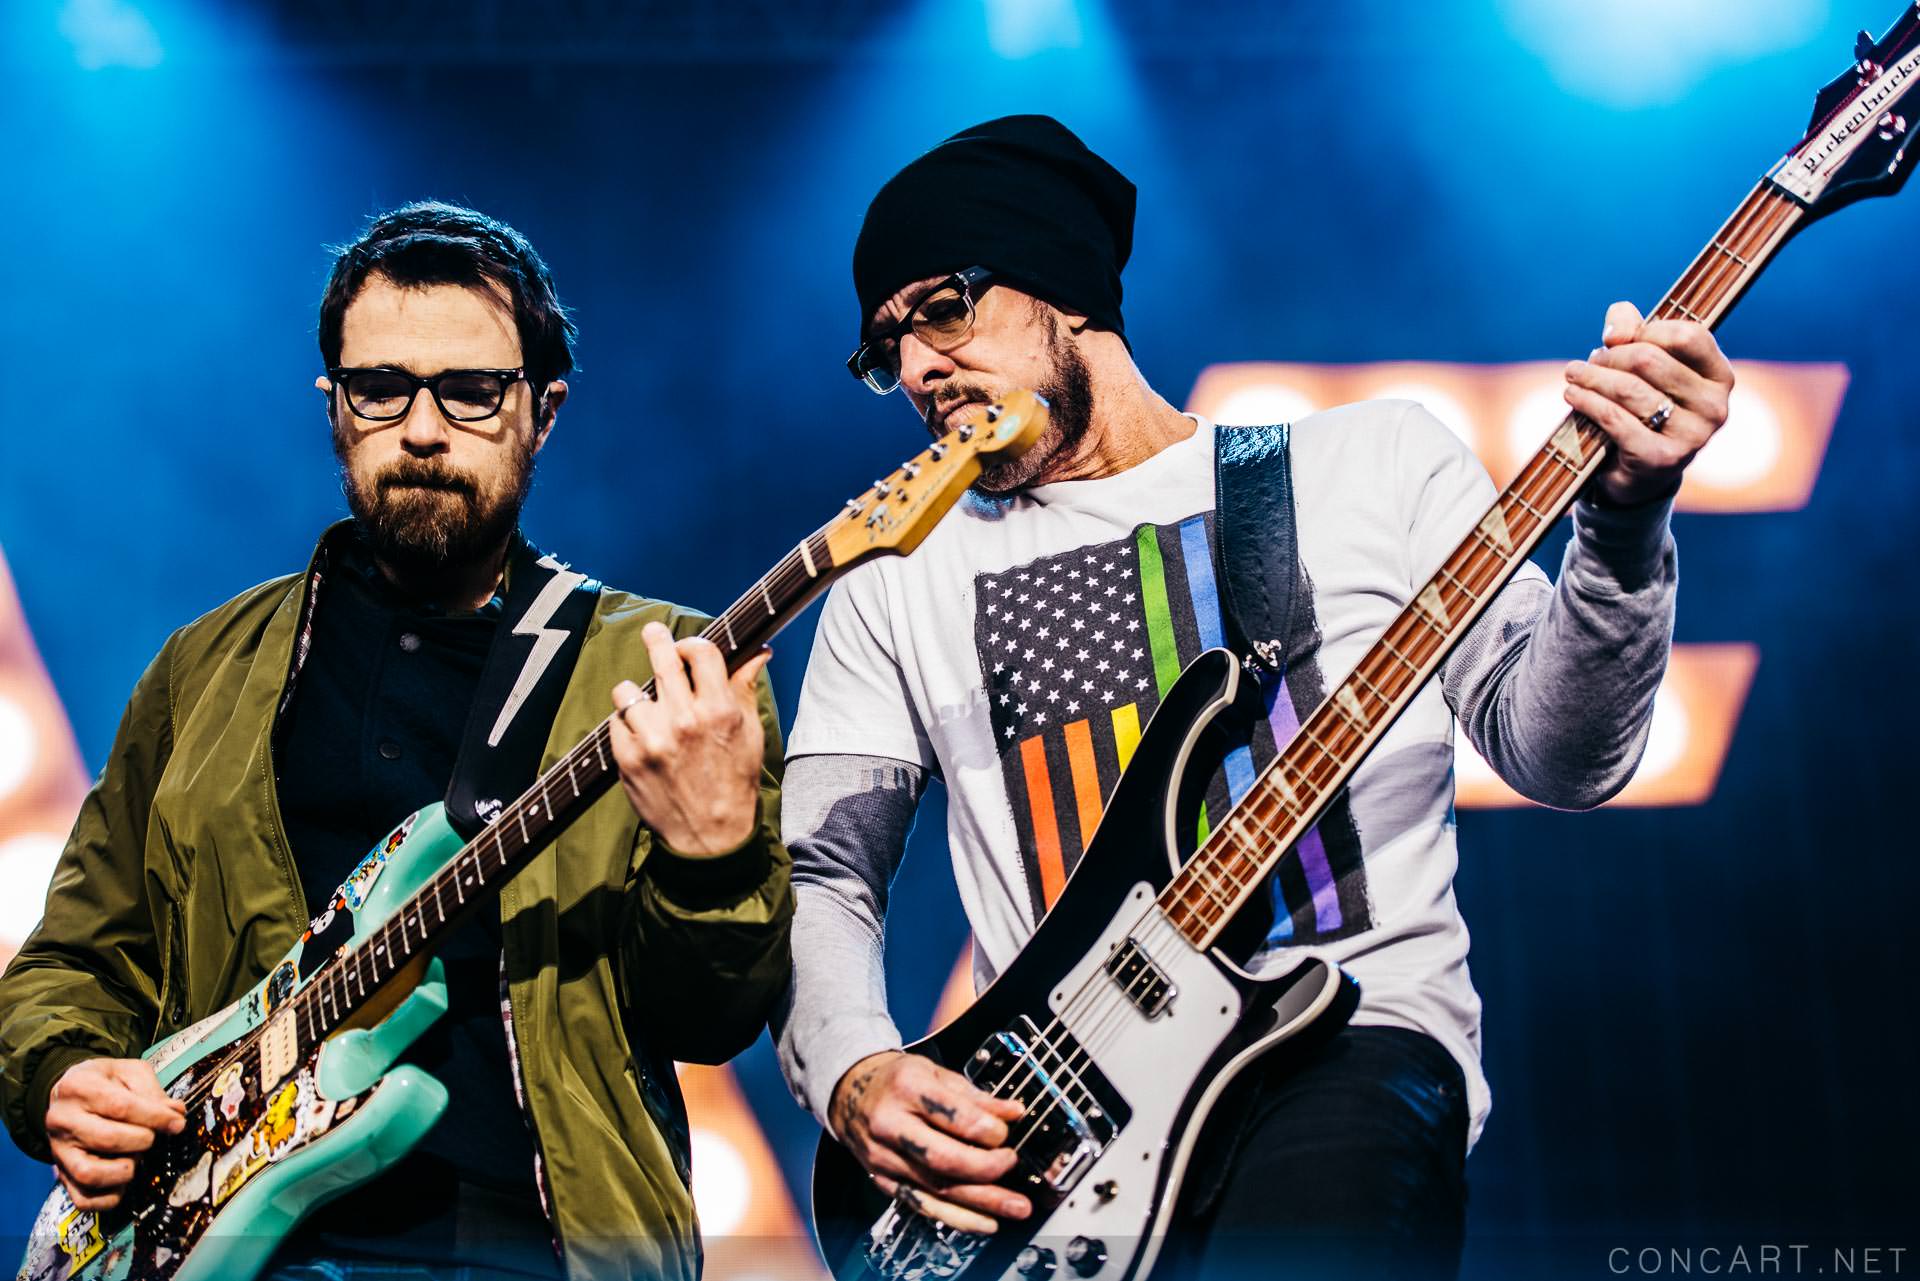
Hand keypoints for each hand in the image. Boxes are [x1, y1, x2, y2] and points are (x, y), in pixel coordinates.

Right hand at [46, 1058, 185, 1210]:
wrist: (68, 1093)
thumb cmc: (105, 1081)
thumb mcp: (129, 1072)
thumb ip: (152, 1091)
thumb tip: (175, 1113)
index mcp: (79, 1086)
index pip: (121, 1106)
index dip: (155, 1118)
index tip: (177, 1123)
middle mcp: (62, 1119)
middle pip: (108, 1139)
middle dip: (143, 1140)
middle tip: (153, 1136)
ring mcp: (58, 1150)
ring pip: (90, 1173)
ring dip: (125, 1170)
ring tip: (137, 1157)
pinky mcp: (60, 1173)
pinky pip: (82, 1198)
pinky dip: (109, 1197)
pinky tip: (124, 1180)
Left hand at [608, 621, 770, 856]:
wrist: (710, 836)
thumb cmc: (734, 782)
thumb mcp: (750, 734)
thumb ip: (745, 688)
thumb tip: (759, 652)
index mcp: (719, 711)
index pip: (701, 652)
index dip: (692, 644)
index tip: (686, 648)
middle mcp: (685, 720)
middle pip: (662, 659)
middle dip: (656, 640)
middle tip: (652, 633)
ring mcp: (653, 739)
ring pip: (628, 690)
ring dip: (635, 692)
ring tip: (644, 702)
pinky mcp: (628, 758)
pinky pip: (616, 722)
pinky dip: (625, 724)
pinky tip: (639, 735)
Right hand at [829, 1049, 1030, 1234]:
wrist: (849, 1092)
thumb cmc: (896, 1080)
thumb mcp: (935, 1073)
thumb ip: (975, 1096)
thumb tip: (1013, 1113)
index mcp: (907, 1088)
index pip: (952, 1115)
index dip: (987, 1128)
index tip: (1006, 1133)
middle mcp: (891, 1125)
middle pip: (942, 1157)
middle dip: (985, 1168)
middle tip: (1012, 1164)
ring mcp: (884, 1158)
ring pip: (936, 1188)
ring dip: (981, 1202)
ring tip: (1016, 1208)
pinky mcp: (884, 1181)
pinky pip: (923, 1206)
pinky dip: (957, 1218)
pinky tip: (985, 1222)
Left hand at [1563, 300, 1734, 506]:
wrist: (1639, 471)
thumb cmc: (1644, 405)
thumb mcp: (1644, 365)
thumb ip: (1632, 331)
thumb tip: (1616, 332)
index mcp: (1719, 377)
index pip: (1688, 336)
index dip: (1646, 330)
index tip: (1617, 339)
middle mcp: (1715, 407)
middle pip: (1649, 360)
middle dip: (1610, 357)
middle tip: (1589, 362)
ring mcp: (1692, 436)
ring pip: (1629, 389)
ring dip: (1593, 377)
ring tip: (1574, 375)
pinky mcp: (1661, 459)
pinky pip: (1614, 419)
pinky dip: (1587, 402)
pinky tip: (1572, 395)